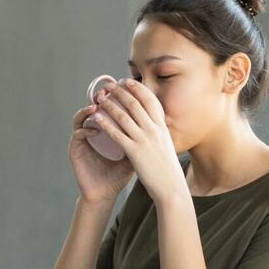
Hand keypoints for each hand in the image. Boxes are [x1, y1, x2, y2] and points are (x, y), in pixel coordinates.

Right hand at [70, 89, 134, 204]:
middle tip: (107, 90)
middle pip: (93, 108)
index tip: (124, 89)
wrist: (104, 194)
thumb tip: (162, 126)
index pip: (107, 109)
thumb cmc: (119, 175)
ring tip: (96, 106)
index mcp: (103, 131)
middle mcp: (90, 132)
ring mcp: (81, 141)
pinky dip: (86, 130)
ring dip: (88, 111)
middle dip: (100, 99)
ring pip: (80, 118)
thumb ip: (142, 140)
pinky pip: (77, 135)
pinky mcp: (74, 151)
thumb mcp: (133, 155)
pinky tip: (94, 130)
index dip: (114, 98)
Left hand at [89, 79, 185, 203]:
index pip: (150, 101)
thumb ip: (159, 133)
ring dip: (109, 105)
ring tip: (99, 98)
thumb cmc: (168, 169)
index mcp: (162, 127)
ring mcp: (144, 140)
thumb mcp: (167, 146)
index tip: (127, 81)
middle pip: (134, 104)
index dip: (137, 88)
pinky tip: (96, 118)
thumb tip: (154, 124)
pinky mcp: (135, 152)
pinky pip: (116, 134)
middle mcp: (154, 130)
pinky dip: (105, 124)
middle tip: (108, 86)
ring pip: (123, 116)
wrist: (171, 187)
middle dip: (119, 92)